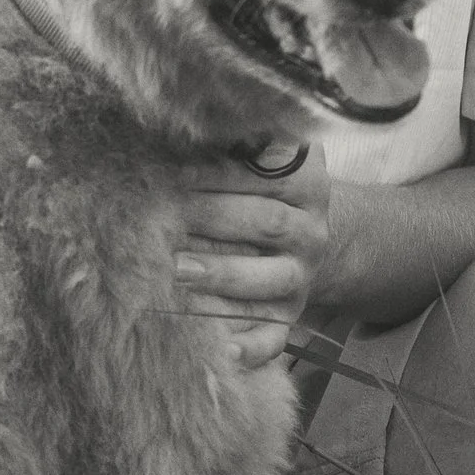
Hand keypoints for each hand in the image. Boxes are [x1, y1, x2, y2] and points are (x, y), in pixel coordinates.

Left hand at [167, 152, 333, 369]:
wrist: (302, 237)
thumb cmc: (257, 190)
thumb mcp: (261, 159)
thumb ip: (236, 144)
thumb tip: (180, 122)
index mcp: (307, 184)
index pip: (266, 175)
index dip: (219, 172)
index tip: (174, 170)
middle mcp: (310, 232)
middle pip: (265, 223)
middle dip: (213, 218)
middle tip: (164, 218)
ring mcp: (300, 277)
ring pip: (268, 279)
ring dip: (222, 275)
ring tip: (176, 271)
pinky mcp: (288, 317)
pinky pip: (274, 337)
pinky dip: (251, 349)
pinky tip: (222, 351)